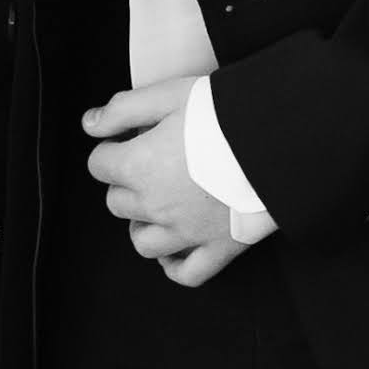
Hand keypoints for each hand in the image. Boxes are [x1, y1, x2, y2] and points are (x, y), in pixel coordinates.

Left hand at [84, 80, 250, 284]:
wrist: (279, 139)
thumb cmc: (226, 114)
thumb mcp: (169, 94)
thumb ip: (123, 110)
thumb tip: (90, 124)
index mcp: (140, 167)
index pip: (100, 165)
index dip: (111, 149)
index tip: (128, 140)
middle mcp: (156, 206)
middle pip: (117, 202)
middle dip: (125, 183)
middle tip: (149, 164)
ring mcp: (187, 232)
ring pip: (142, 241)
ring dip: (142, 224)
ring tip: (156, 206)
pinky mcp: (218, 248)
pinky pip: (187, 273)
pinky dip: (174, 266)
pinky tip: (173, 251)